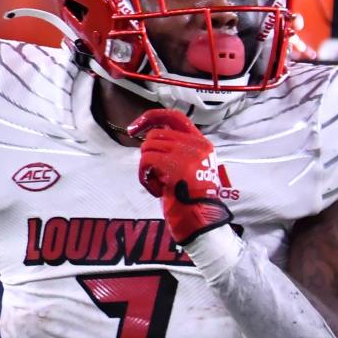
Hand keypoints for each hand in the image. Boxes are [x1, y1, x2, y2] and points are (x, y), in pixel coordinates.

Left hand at [127, 110, 231, 244]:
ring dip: (146, 168)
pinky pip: (145, 161)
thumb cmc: (192, 201)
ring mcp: (185, 153)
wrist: (201, 220)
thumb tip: (150, 139)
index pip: (175, 117)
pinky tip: (155, 190)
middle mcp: (196, 144)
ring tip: (157, 184)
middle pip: (156, 135)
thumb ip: (178, 151)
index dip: (152, 117)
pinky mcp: (173, 165)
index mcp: (202, 143)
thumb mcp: (192, 170)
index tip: (136, 126)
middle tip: (151, 173)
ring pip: (148, 147)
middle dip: (147, 154)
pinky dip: (144, 176)